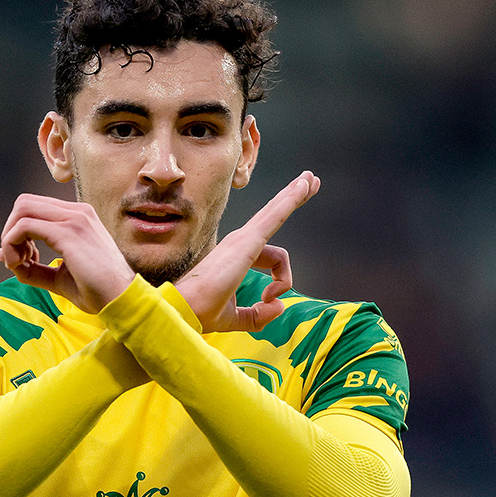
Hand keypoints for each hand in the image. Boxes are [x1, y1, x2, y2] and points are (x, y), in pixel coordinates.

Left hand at [0, 195, 134, 313]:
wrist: (121, 300)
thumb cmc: (97, 291)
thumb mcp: (59, 276)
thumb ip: (35, 268)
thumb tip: (7, 259)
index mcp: (78, 217)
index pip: (35, 208)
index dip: (18, 232)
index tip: (23, 259)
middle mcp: (76, 212)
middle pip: (24, 203)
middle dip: (10, 231)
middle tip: (16, 260)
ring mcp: (73, 219)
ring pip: (22, 210)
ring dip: (9, 237)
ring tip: (17, 263)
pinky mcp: (67, 232)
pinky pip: (24, 227)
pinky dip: (12, 244)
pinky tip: (20, 265)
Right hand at [177, 171, 319, 332]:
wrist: (183, 311)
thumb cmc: (200, 313)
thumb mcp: (235, 317)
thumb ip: (257, 315)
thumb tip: (278, 306)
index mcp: (236, 257)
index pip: (273, 254)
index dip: (281, 280)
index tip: (268, 300)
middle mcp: (239, 242)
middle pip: (273, 214)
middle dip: (293, 197)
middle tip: (310, 180)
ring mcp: (242, 239)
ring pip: (275, 210)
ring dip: (295, 194)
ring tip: (311, 179)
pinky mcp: (246, 241)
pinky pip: (274, 217)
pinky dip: (289, 202)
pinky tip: (303, 188)